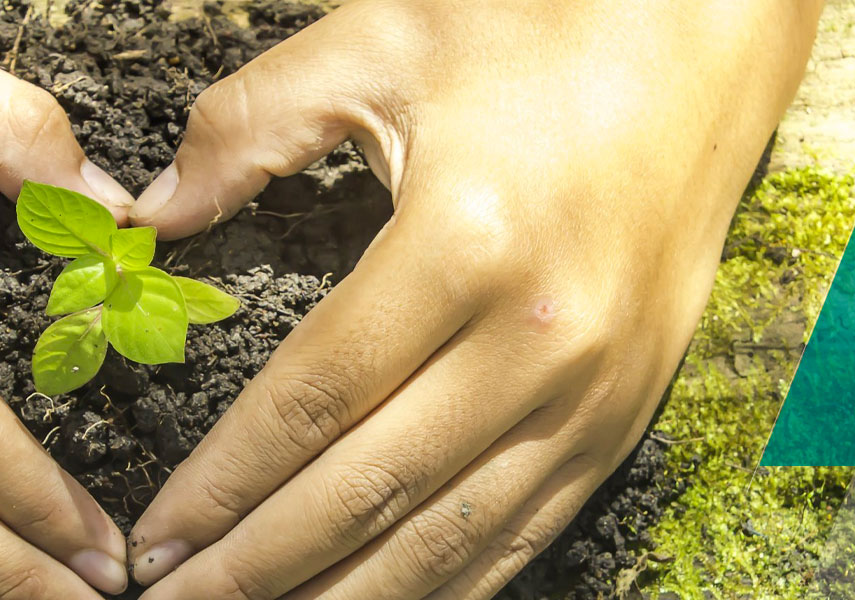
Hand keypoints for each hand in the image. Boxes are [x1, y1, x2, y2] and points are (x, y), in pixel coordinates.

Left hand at [123, 1, 821, 597]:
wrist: (703, 46)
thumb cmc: (543, 31)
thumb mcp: (380, 42)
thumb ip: (249, 127)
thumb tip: (151, 213)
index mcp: (464, 244)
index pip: (311, 401)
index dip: (222, 484)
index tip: (155, 540)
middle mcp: (536, 340)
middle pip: (369, 490)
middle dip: (258, 567)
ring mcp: (592, 391)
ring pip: (449, 537)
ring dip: (345, 597)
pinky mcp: (624, 414)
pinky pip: (525, 529)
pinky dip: (449, 585)